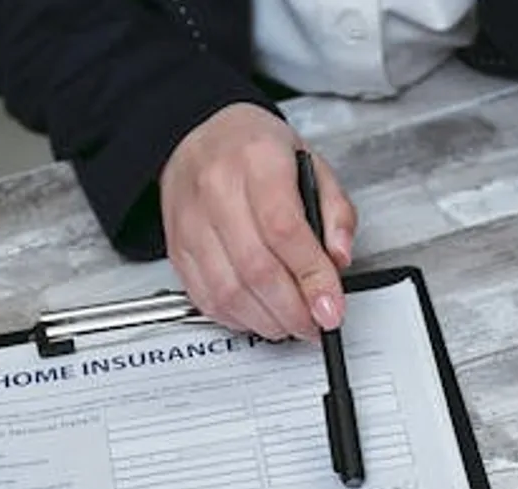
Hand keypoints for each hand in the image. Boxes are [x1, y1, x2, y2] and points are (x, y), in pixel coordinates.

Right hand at [160, 103, 355, 341]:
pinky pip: (207, 299)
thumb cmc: (254, 150)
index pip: (285, 230)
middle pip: (257, 269)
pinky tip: (260, 314)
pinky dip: (239, 318)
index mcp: (257, 162)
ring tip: (292, 323)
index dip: (312, 277)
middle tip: (316, 323)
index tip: (331, 307)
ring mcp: (192, 224)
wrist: (197, 137)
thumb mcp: (311, 164)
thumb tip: (338, 258)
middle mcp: (217, 191)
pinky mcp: (179, 251)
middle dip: (293, 310)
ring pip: (229, 292)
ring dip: (268, 320)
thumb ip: (335, 212)